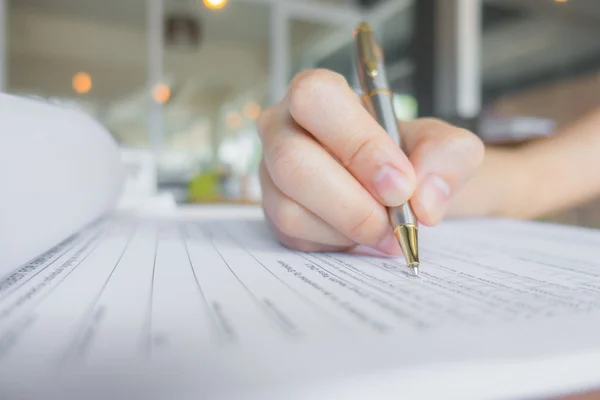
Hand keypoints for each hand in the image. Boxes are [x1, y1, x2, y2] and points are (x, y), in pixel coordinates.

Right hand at [257, 69, 483, 254]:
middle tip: (394, 223)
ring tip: (386, 232)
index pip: (318, 100)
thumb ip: (447, 158)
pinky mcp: (274, 212)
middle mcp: (282, 129)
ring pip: (290, 209)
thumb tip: (422, 202)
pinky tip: (361, 234)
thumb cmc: (409, 155)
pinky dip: (337, 243)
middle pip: (293, 162)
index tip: (400, 185)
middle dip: (351, 203)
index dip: (358, 144)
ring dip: (348, 229)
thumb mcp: (446, 146)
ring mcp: (271, 174)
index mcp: (317, 94)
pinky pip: (295, 237)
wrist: (396, 187)